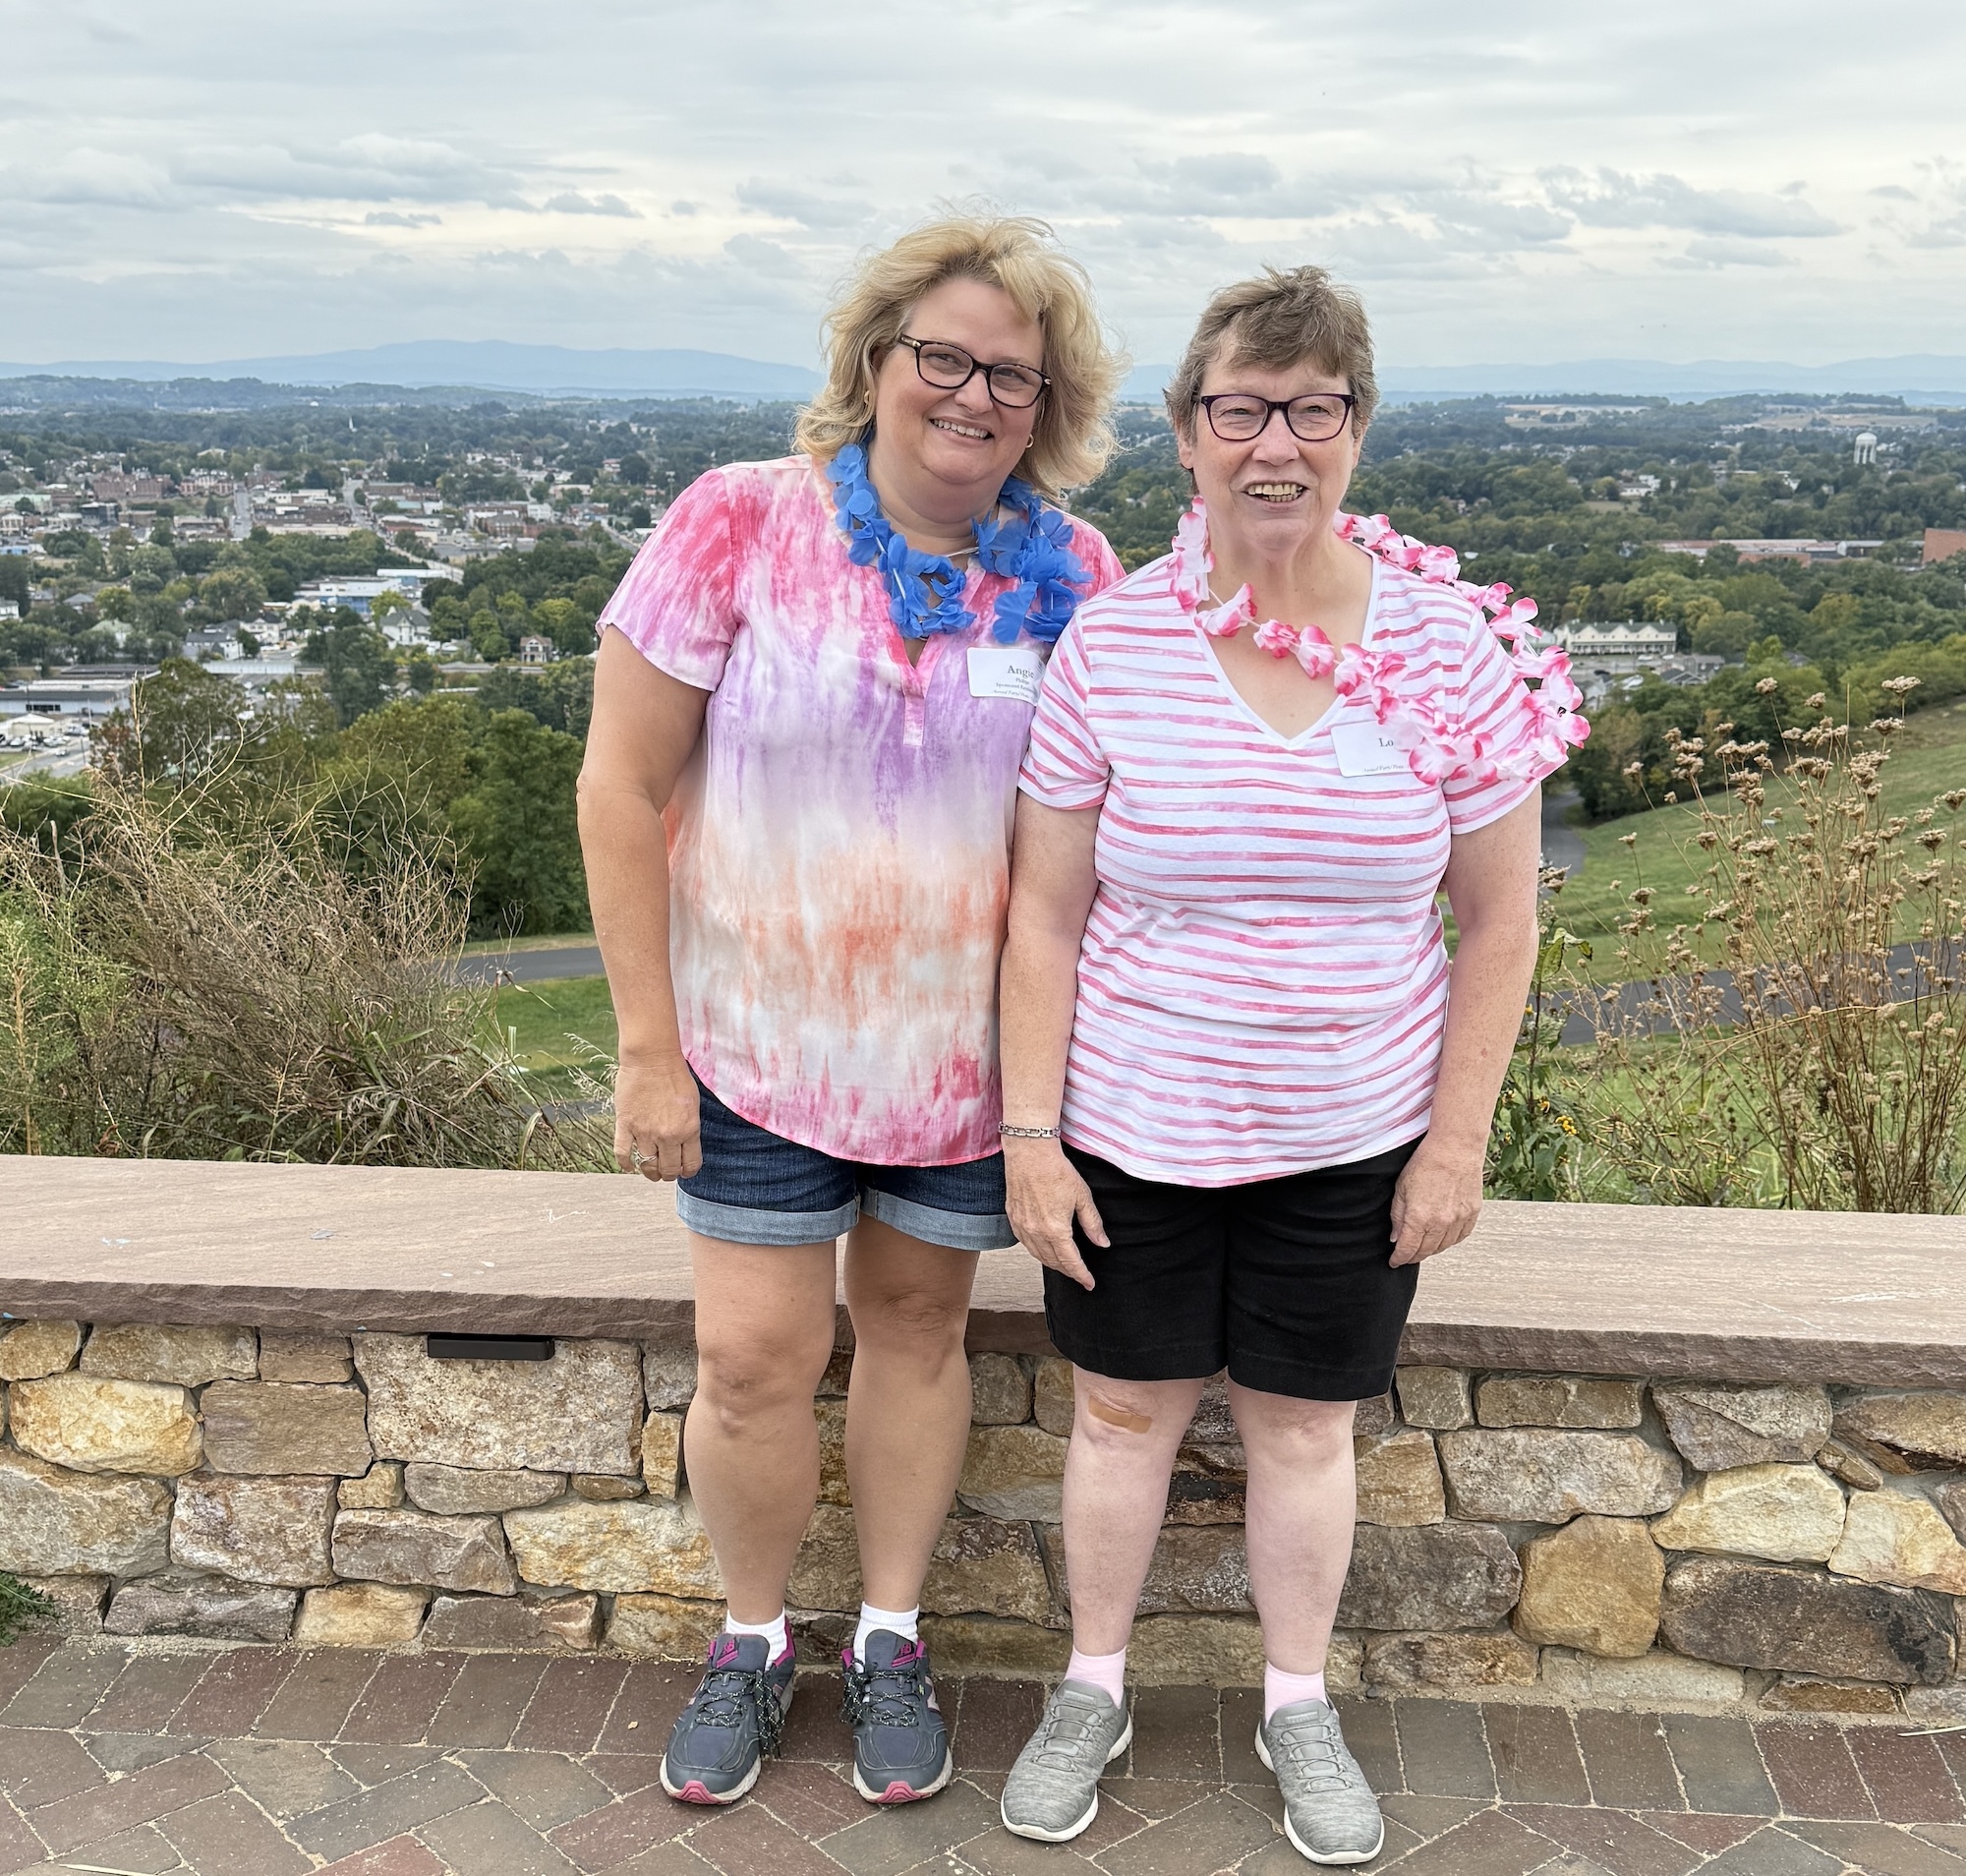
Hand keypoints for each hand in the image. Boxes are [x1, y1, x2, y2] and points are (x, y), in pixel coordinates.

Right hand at [614, 1053, 701, 1180]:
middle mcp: (667, 1135)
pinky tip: (630, 1165)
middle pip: (668, 1169)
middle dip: (668, 1174)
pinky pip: (623, 1154)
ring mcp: (644, 1131)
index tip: (684, 1171)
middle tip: (666, 1171)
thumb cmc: (675, 1076)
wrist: (652, 1058)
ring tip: (650, 1170)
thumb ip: (690, 1128)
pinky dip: (626, 1164)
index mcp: (689, 1129)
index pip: (690, 1165)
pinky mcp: (625, 1124)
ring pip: (646, 1165)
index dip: (687, 1172)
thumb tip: (686, 1147)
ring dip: (649, 1171)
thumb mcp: (693, 1104)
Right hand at [1004, 1137, 1106, 1290]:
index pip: (1070, 1262)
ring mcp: (1022, 1226)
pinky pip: (1025, 1243)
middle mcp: (1036, 1232)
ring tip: (1064, 1265)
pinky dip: (1036, 1251)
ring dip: (1052, 1263)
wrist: (1029, 1153)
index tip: (1089, 1283)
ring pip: (1037, 1255)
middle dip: (1067, 1271)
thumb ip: (1093, 1223)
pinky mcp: (1013, 1217)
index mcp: (1056, 1229)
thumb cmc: (1056, 1170)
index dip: (1081, 1275)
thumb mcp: (1082, 1196)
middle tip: (1079, 1274)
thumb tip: (1102, 1243)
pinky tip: (1043, 1248)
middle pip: (1053, 1262)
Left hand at [1388, 1137, 1483, 1267]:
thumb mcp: (1401, 1188)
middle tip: (1406, 1256)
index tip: (1394, 1261)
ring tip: (1422, 1247)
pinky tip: (1442, 1237)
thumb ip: (1397, 1216)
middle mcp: (1441, 1223)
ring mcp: (1459, 1219)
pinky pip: (1460, 1236)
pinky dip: (1449, 1241)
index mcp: (1419, 1217)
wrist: (1455, 1148)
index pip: (1408, 1249)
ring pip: (1444, 1246)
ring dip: (1431, 1250)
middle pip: (1426, 1251)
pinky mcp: (1472, 1213)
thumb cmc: (1425, 1163)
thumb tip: (1395, 1238)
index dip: (1399, 1258)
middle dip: (1413, 1256)